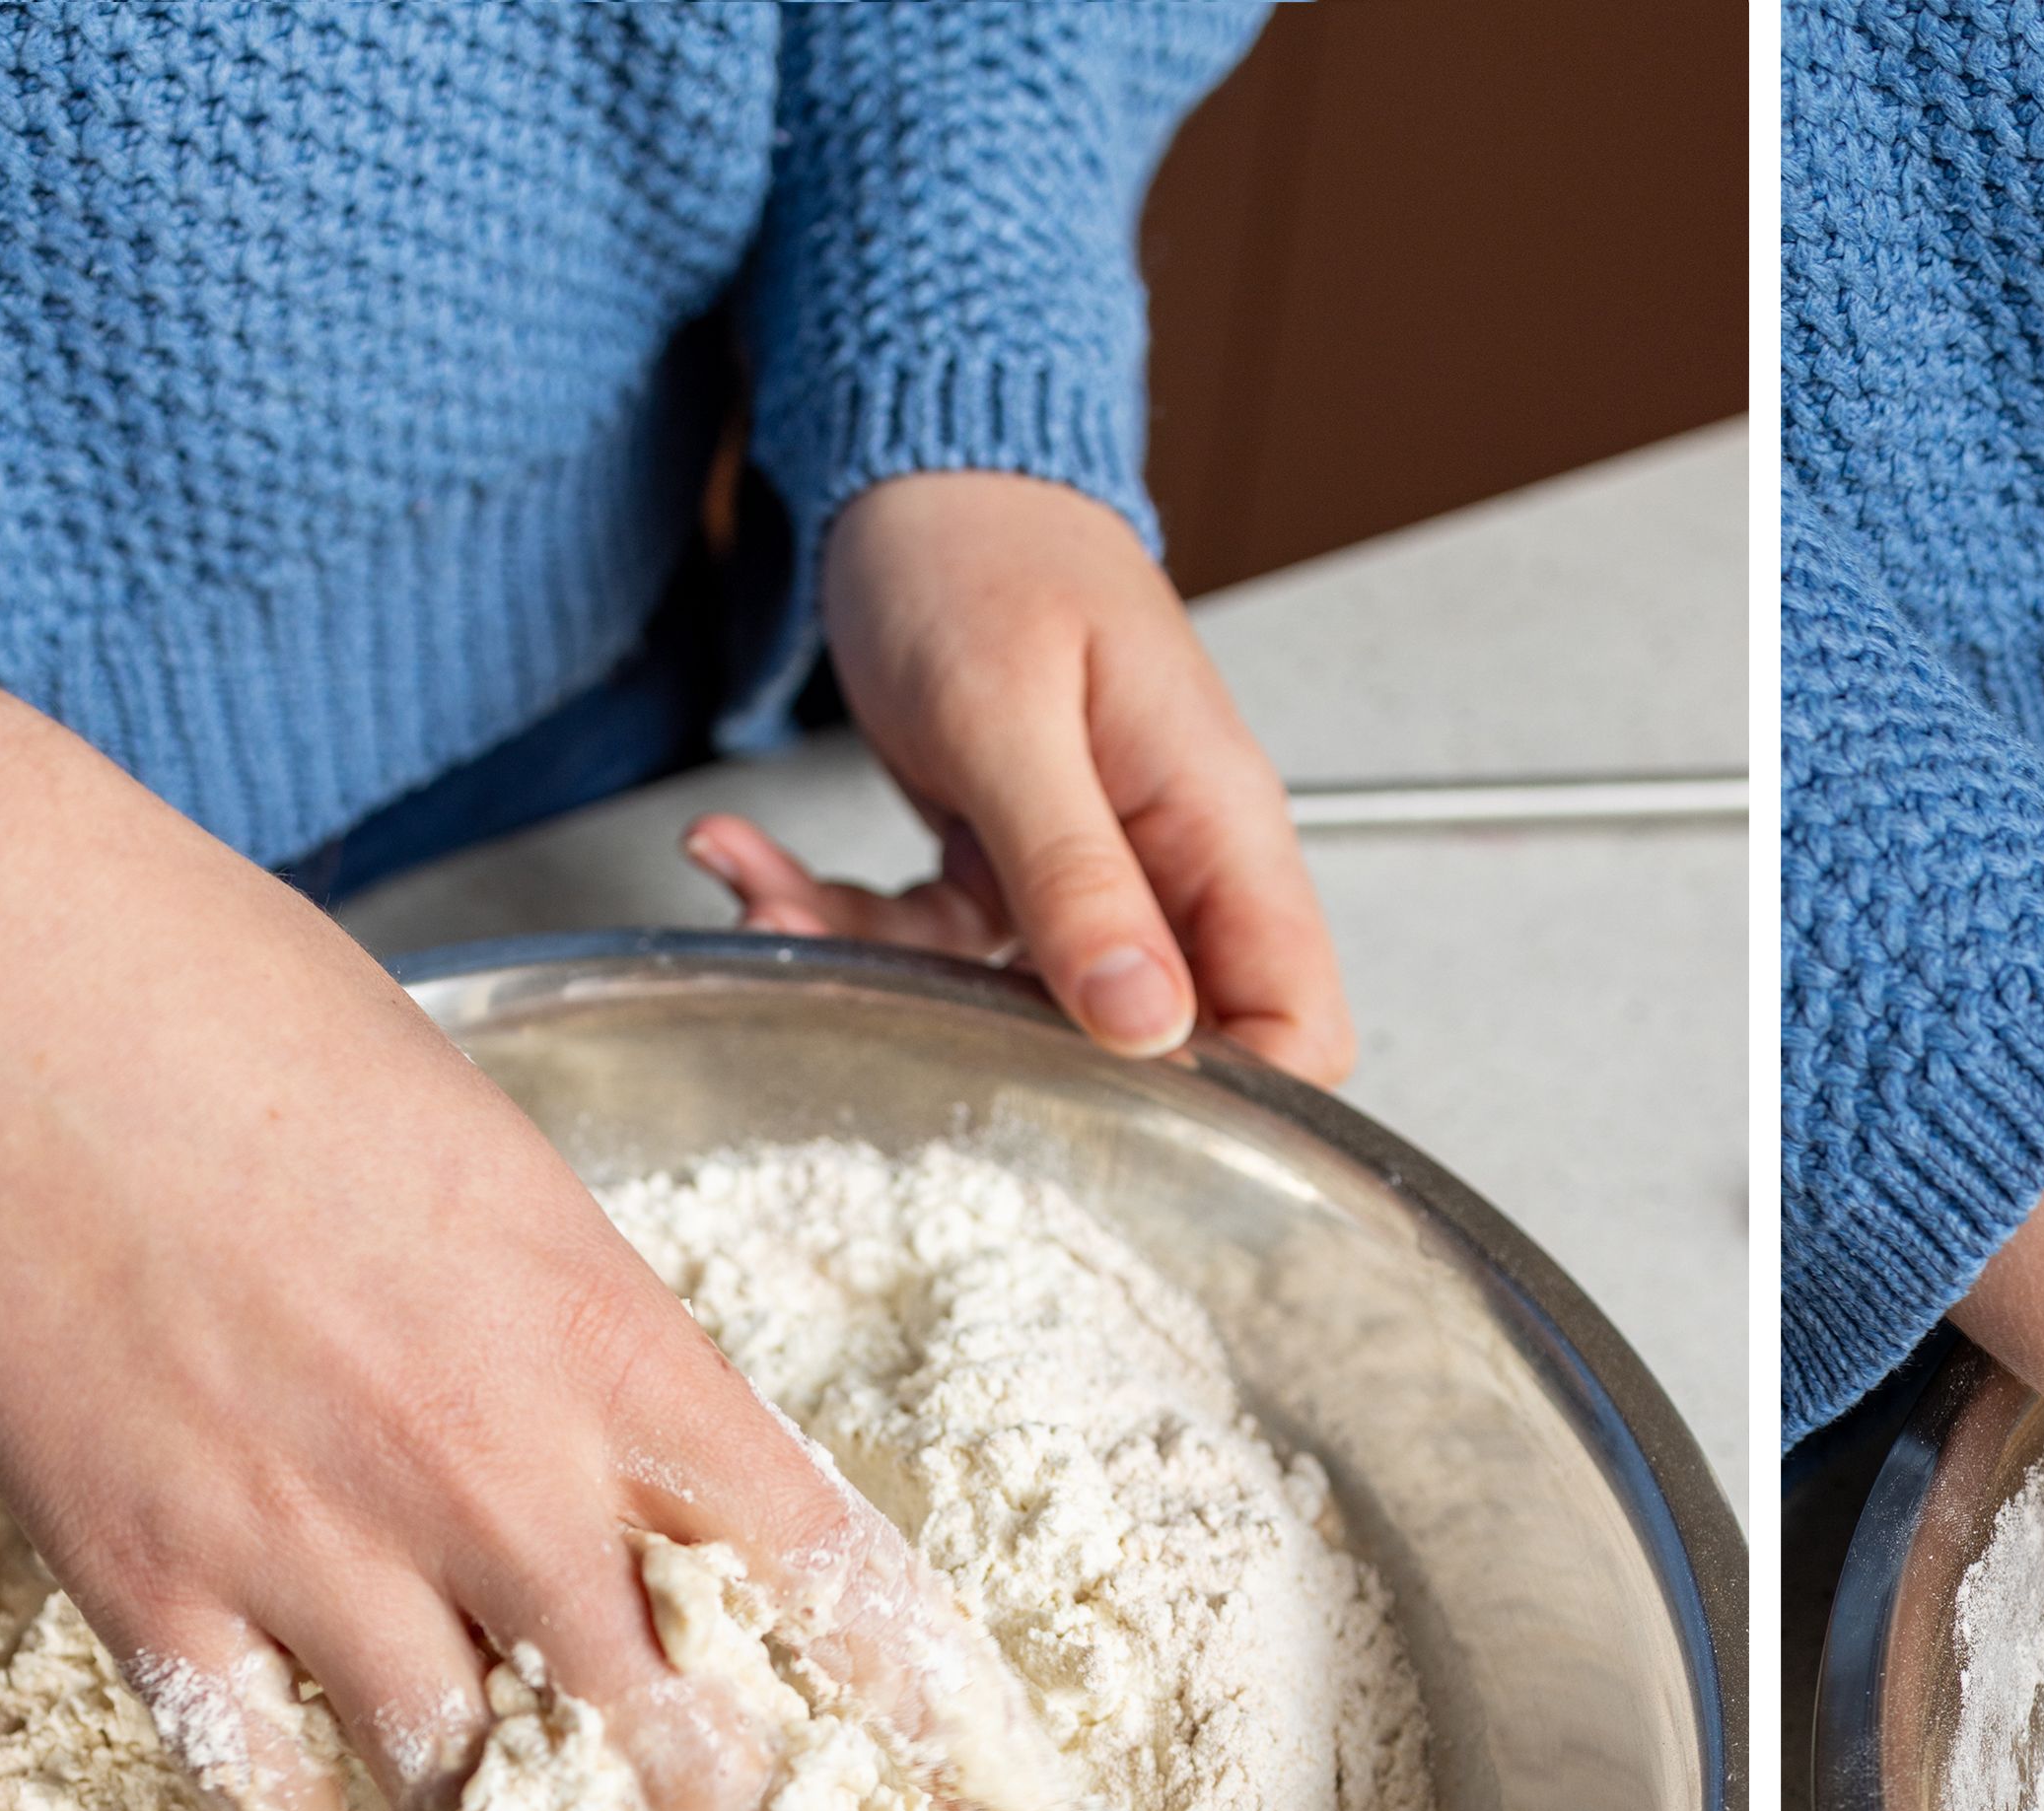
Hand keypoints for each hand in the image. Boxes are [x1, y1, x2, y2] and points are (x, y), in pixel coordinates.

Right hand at [0, 583, 932, 1810]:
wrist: (17, 991)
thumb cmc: (272, 1033)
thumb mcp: (520, 1183)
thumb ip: (602, 1348)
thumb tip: (659, 1475)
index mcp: (621, 1349)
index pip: (823, 1574)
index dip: (915, 1713)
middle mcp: (501, 1472)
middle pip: (675, 1733)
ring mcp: (326, 1542)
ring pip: (484, 1797)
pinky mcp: (161, 1583)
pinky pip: (273, 1800)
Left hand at [683, 469, 1352, 1081]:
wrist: (911, 460)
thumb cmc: (981, 544)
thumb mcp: (1011, 716)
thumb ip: (1080, 876)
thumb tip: (1151, 1026)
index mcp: (1218, 826)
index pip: (1295, 1020)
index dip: (1232, 1095)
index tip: (1113, 1117)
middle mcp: (1169, 862)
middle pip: (1153, 1038)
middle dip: (1013, 1050)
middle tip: (893, 1011)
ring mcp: (1086, 868)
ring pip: (1011, 1002)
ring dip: (877, 971)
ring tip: (765, 896)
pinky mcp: (1001, 860)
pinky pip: (930, 944)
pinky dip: (832, 916)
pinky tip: (748, 858)